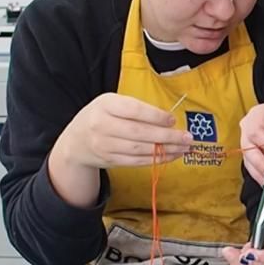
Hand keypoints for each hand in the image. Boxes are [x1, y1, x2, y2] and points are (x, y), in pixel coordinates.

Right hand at [53, 93, 192, 168]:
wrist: (76, 141)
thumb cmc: (102, 116)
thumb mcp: (112, 104)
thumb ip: (135, 109)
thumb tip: (168, 120)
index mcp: (105, 105)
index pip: (133, 110)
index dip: (155, 116)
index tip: (172, 119)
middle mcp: (102, 125)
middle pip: (139, 133)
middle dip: (167, 136)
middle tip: (187, 137)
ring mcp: (105, 145)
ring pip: (140, 149)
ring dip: (166, 150)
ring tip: (184, 147)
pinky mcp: (110, 160)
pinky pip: (137, 161)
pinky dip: (156, 159)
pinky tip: (171, 155)